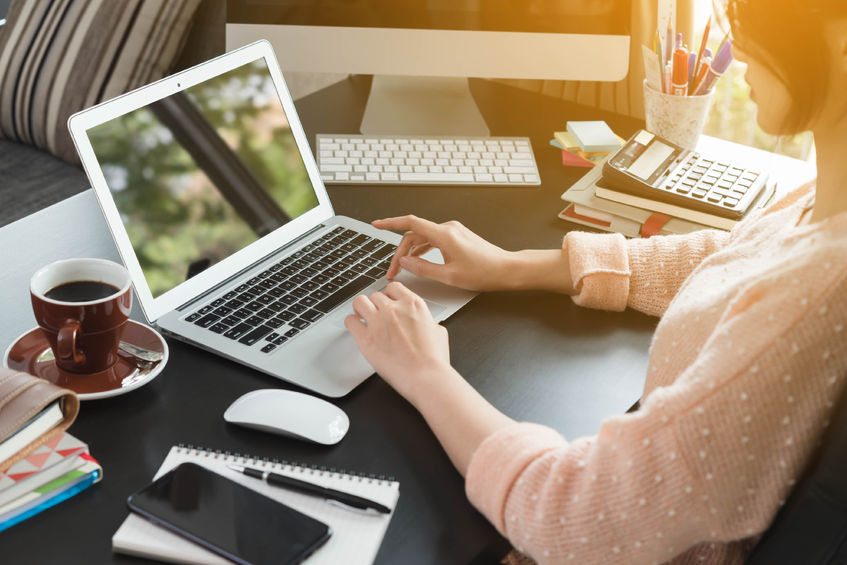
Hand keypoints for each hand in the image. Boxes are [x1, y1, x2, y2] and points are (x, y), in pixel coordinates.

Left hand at [345, 281, 451, 403]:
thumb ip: (426, 321)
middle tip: (376, 315)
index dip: (388, 295)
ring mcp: (378, 322)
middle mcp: (394, 309)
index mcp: (413, 305)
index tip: (387, 302)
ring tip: (362, 317)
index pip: (393, 288)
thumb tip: (424, 324)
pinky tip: (356, 328)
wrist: (426, 377)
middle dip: (376, 305)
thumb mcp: (438, 331)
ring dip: (361, 309)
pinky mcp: (366, 338)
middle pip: (375, 295)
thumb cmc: (433, 360)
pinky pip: (350, 321)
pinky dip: (352, 323)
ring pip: (359, 302)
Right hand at [372, 215, 515, 291]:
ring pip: (423, 237)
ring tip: (403, 269)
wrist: (506, 269)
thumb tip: (405, 263)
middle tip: (392, 271)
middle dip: (400, 252)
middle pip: (414, 234)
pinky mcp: (457, 236)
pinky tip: (418, 261)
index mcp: (444, 235)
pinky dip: (422, 249)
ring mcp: (453, 231)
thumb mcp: (449, 276)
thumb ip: (423, 268)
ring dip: (411, 252)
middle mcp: (448, 228)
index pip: (411, 223)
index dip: (391, 223)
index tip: (377, 225)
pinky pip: (433, 239)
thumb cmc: (483, 273)